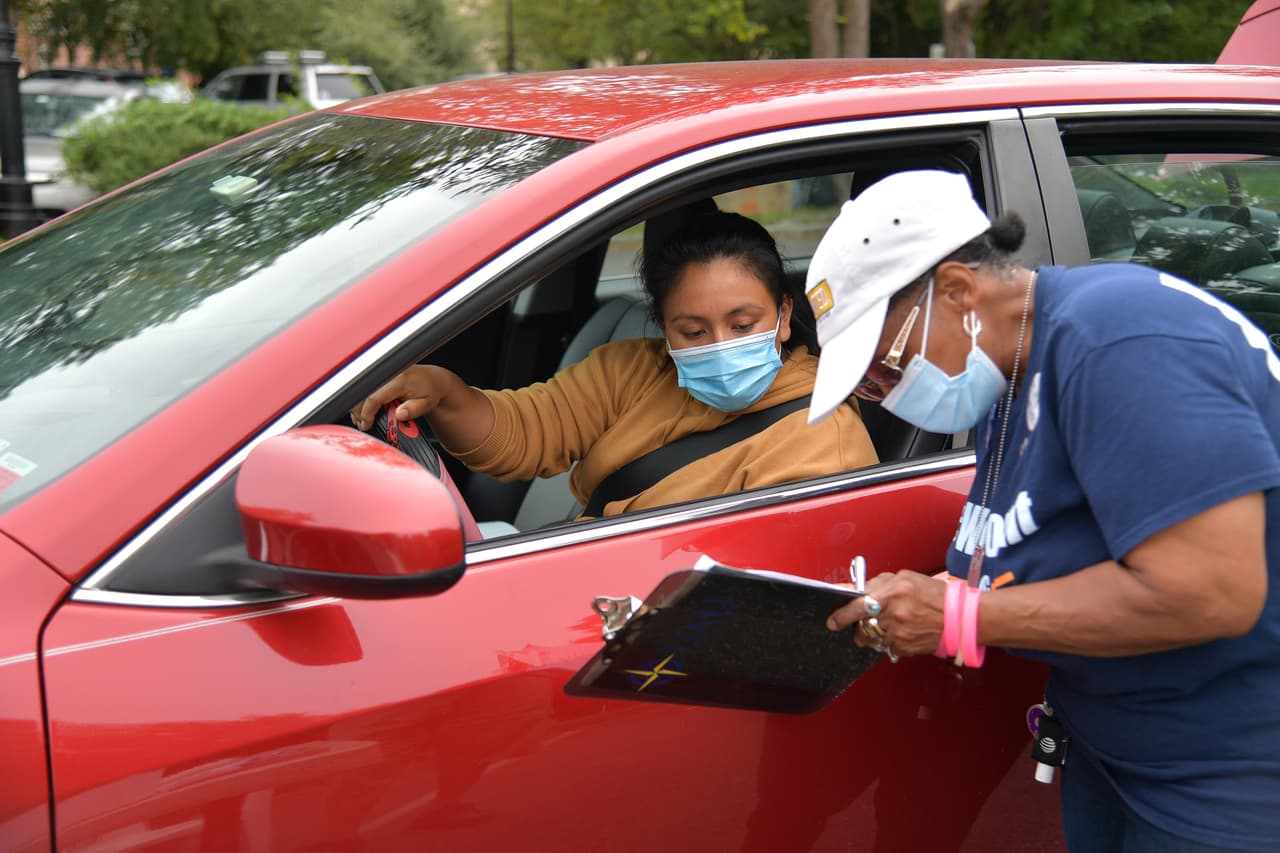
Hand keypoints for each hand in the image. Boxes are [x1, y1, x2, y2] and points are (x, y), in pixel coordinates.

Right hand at [350, 366, 445, 430]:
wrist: (432, 379)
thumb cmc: (430, 391)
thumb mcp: (427, 404)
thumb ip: (413, 409)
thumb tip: (400, 414)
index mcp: (400, 379)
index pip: (374, 397)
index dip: (367, 413)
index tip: (366, 424)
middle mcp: (389, 373)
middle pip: (362, 394)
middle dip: (359, 412)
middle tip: (363, 425)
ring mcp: (383, 372)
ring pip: (360, 390)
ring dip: (358, 406)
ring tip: (364, 419)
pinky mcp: (380, 373)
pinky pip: (364, 387)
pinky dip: (362, 400)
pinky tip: (366, 410)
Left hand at [827, 570, 947, 658]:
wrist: (960, 617)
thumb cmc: (934, 595)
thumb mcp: (906, 579)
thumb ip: (878, 584)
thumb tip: (854, 590)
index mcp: (894, 591)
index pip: (858, 604)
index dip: (842, 615)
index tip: (832, 621)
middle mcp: (895, 612)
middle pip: (863, 624)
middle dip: (858, 626)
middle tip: (860, 624)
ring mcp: (899, 632)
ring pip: (872, 637)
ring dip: (874, 633)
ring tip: (891, 624)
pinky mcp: (904, 647)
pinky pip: (886, 646)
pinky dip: (889, 641)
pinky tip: (902, 632)